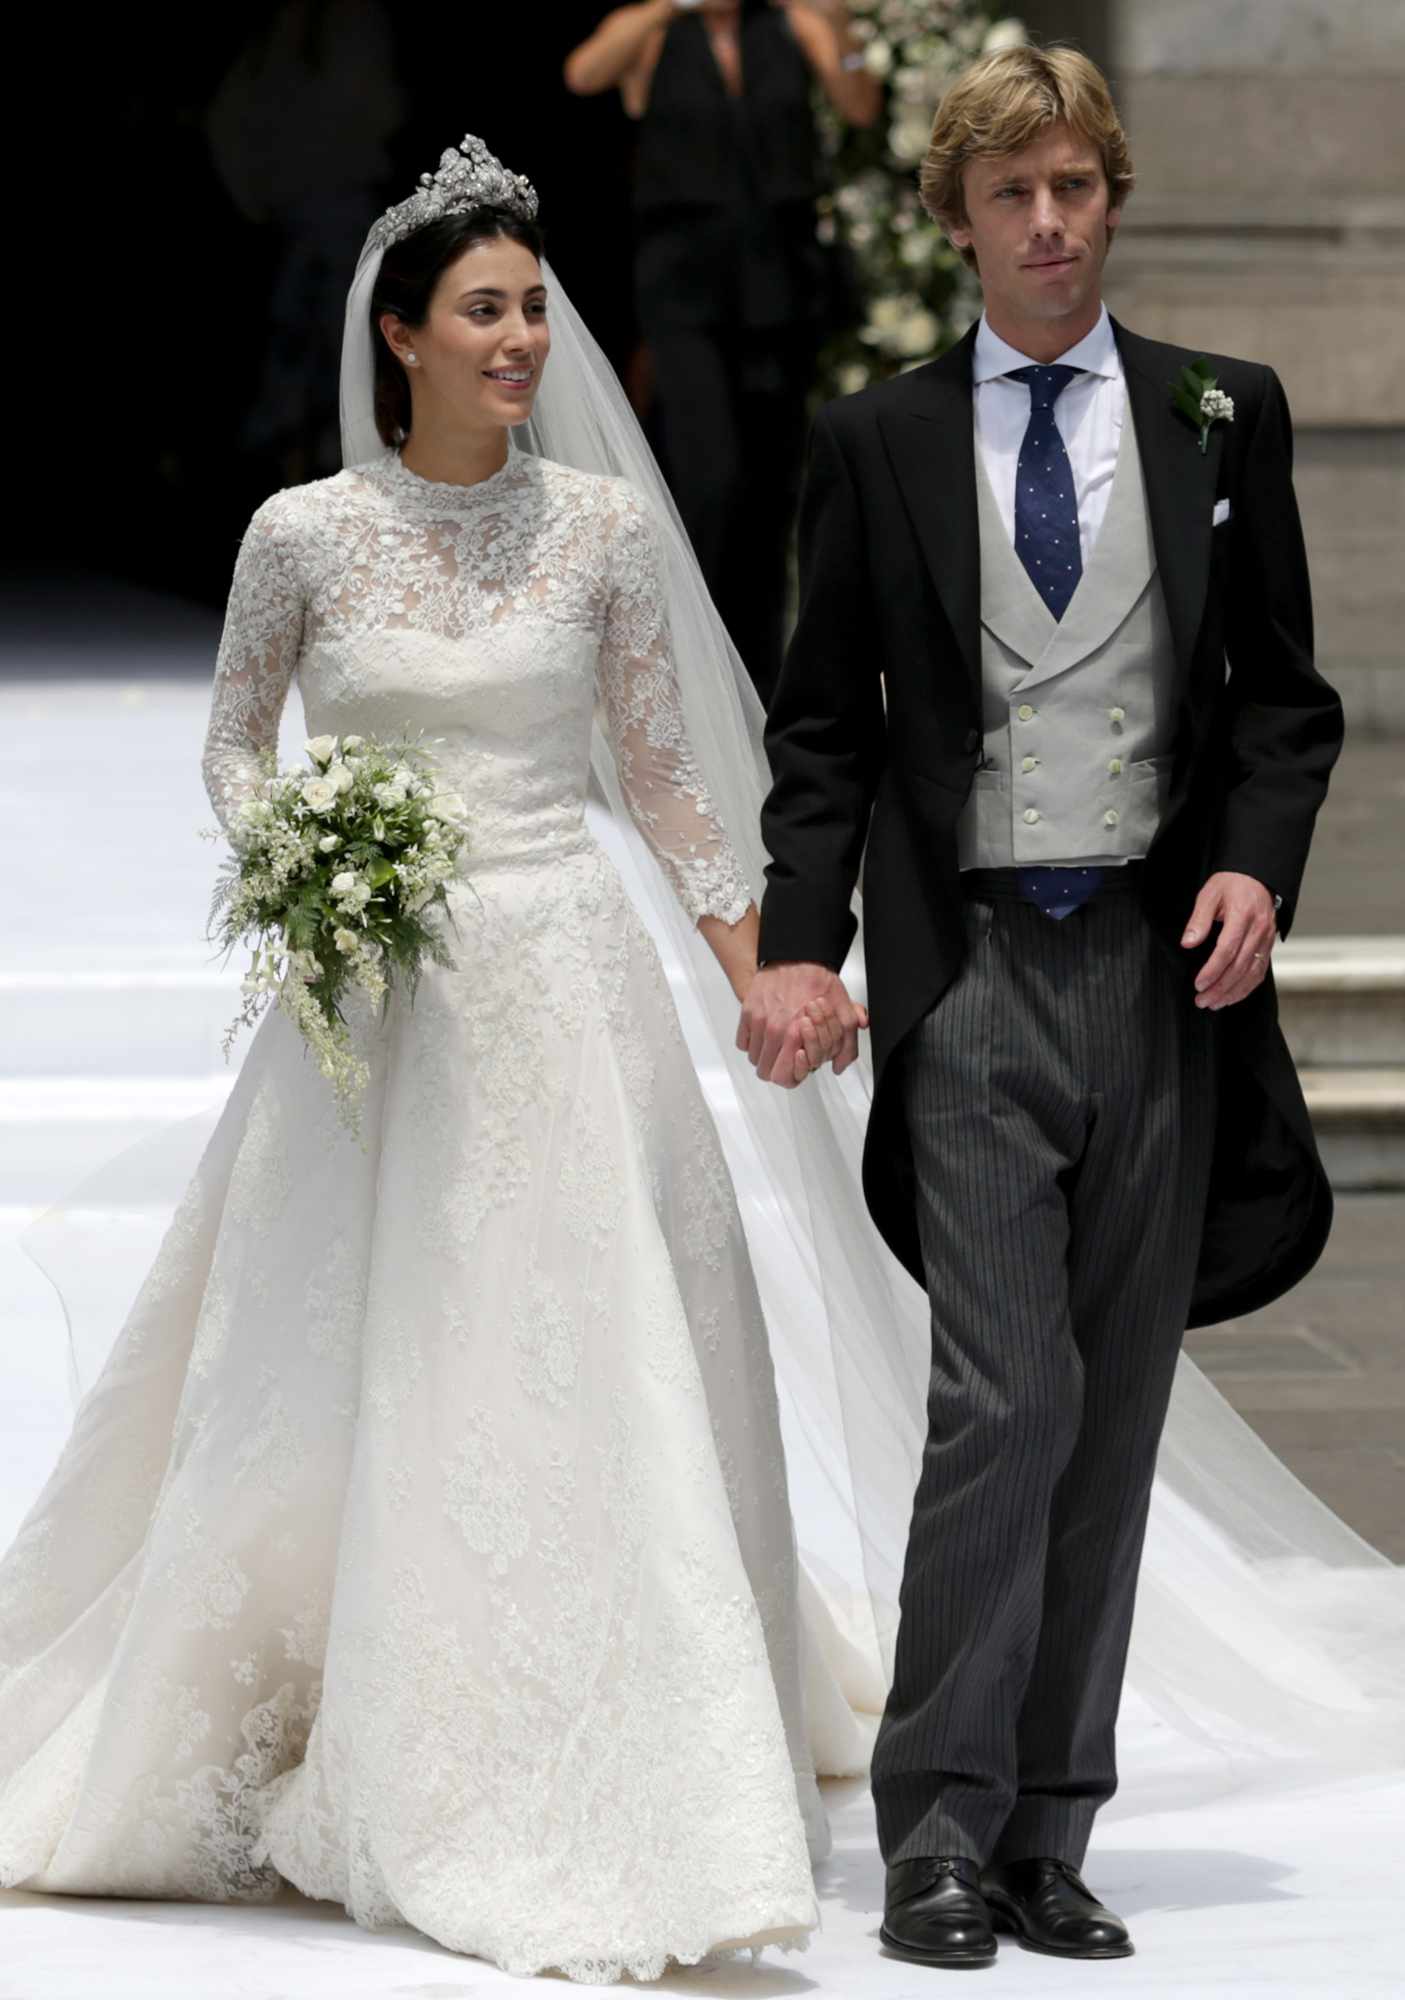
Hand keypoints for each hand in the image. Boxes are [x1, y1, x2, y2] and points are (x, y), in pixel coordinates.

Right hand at [737, 961, 868, 1086]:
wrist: (798, 955)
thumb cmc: (818, 982)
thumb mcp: (843, 1013)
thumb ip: (846, 1044)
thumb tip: (838, 1066)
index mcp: (796, 1034)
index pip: (785, 1077)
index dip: (792, 1075)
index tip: (797, 1065)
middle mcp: (774, 1029)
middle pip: (765, 1072)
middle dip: (777, 1068)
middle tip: (787, 1058)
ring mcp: (757, 1021)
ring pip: (753, 1058)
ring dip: (765, 1056)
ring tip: (777, 1045)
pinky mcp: (747, 1011)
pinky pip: (742, 1042)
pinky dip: (751, 1042)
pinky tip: (765, 1034)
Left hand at [1181, 871, 1277, 1009]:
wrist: (1257, 876)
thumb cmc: (1231, 884)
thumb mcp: (1209, 895)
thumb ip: (1198, 920)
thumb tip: (1188, 943)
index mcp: (1242, 915)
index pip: (1227, 949)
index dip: (1213, 970)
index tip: (1199, 983)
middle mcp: (1259, 929)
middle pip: (1240, 966)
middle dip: (1220, 987)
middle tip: (1202, 1001)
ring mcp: (1266, 939)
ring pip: (1252, 973)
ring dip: (1233, 992)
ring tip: (1214, 1003)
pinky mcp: (1269, 945)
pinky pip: (1260, 971)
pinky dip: (1247, 987)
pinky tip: (1232, 996)